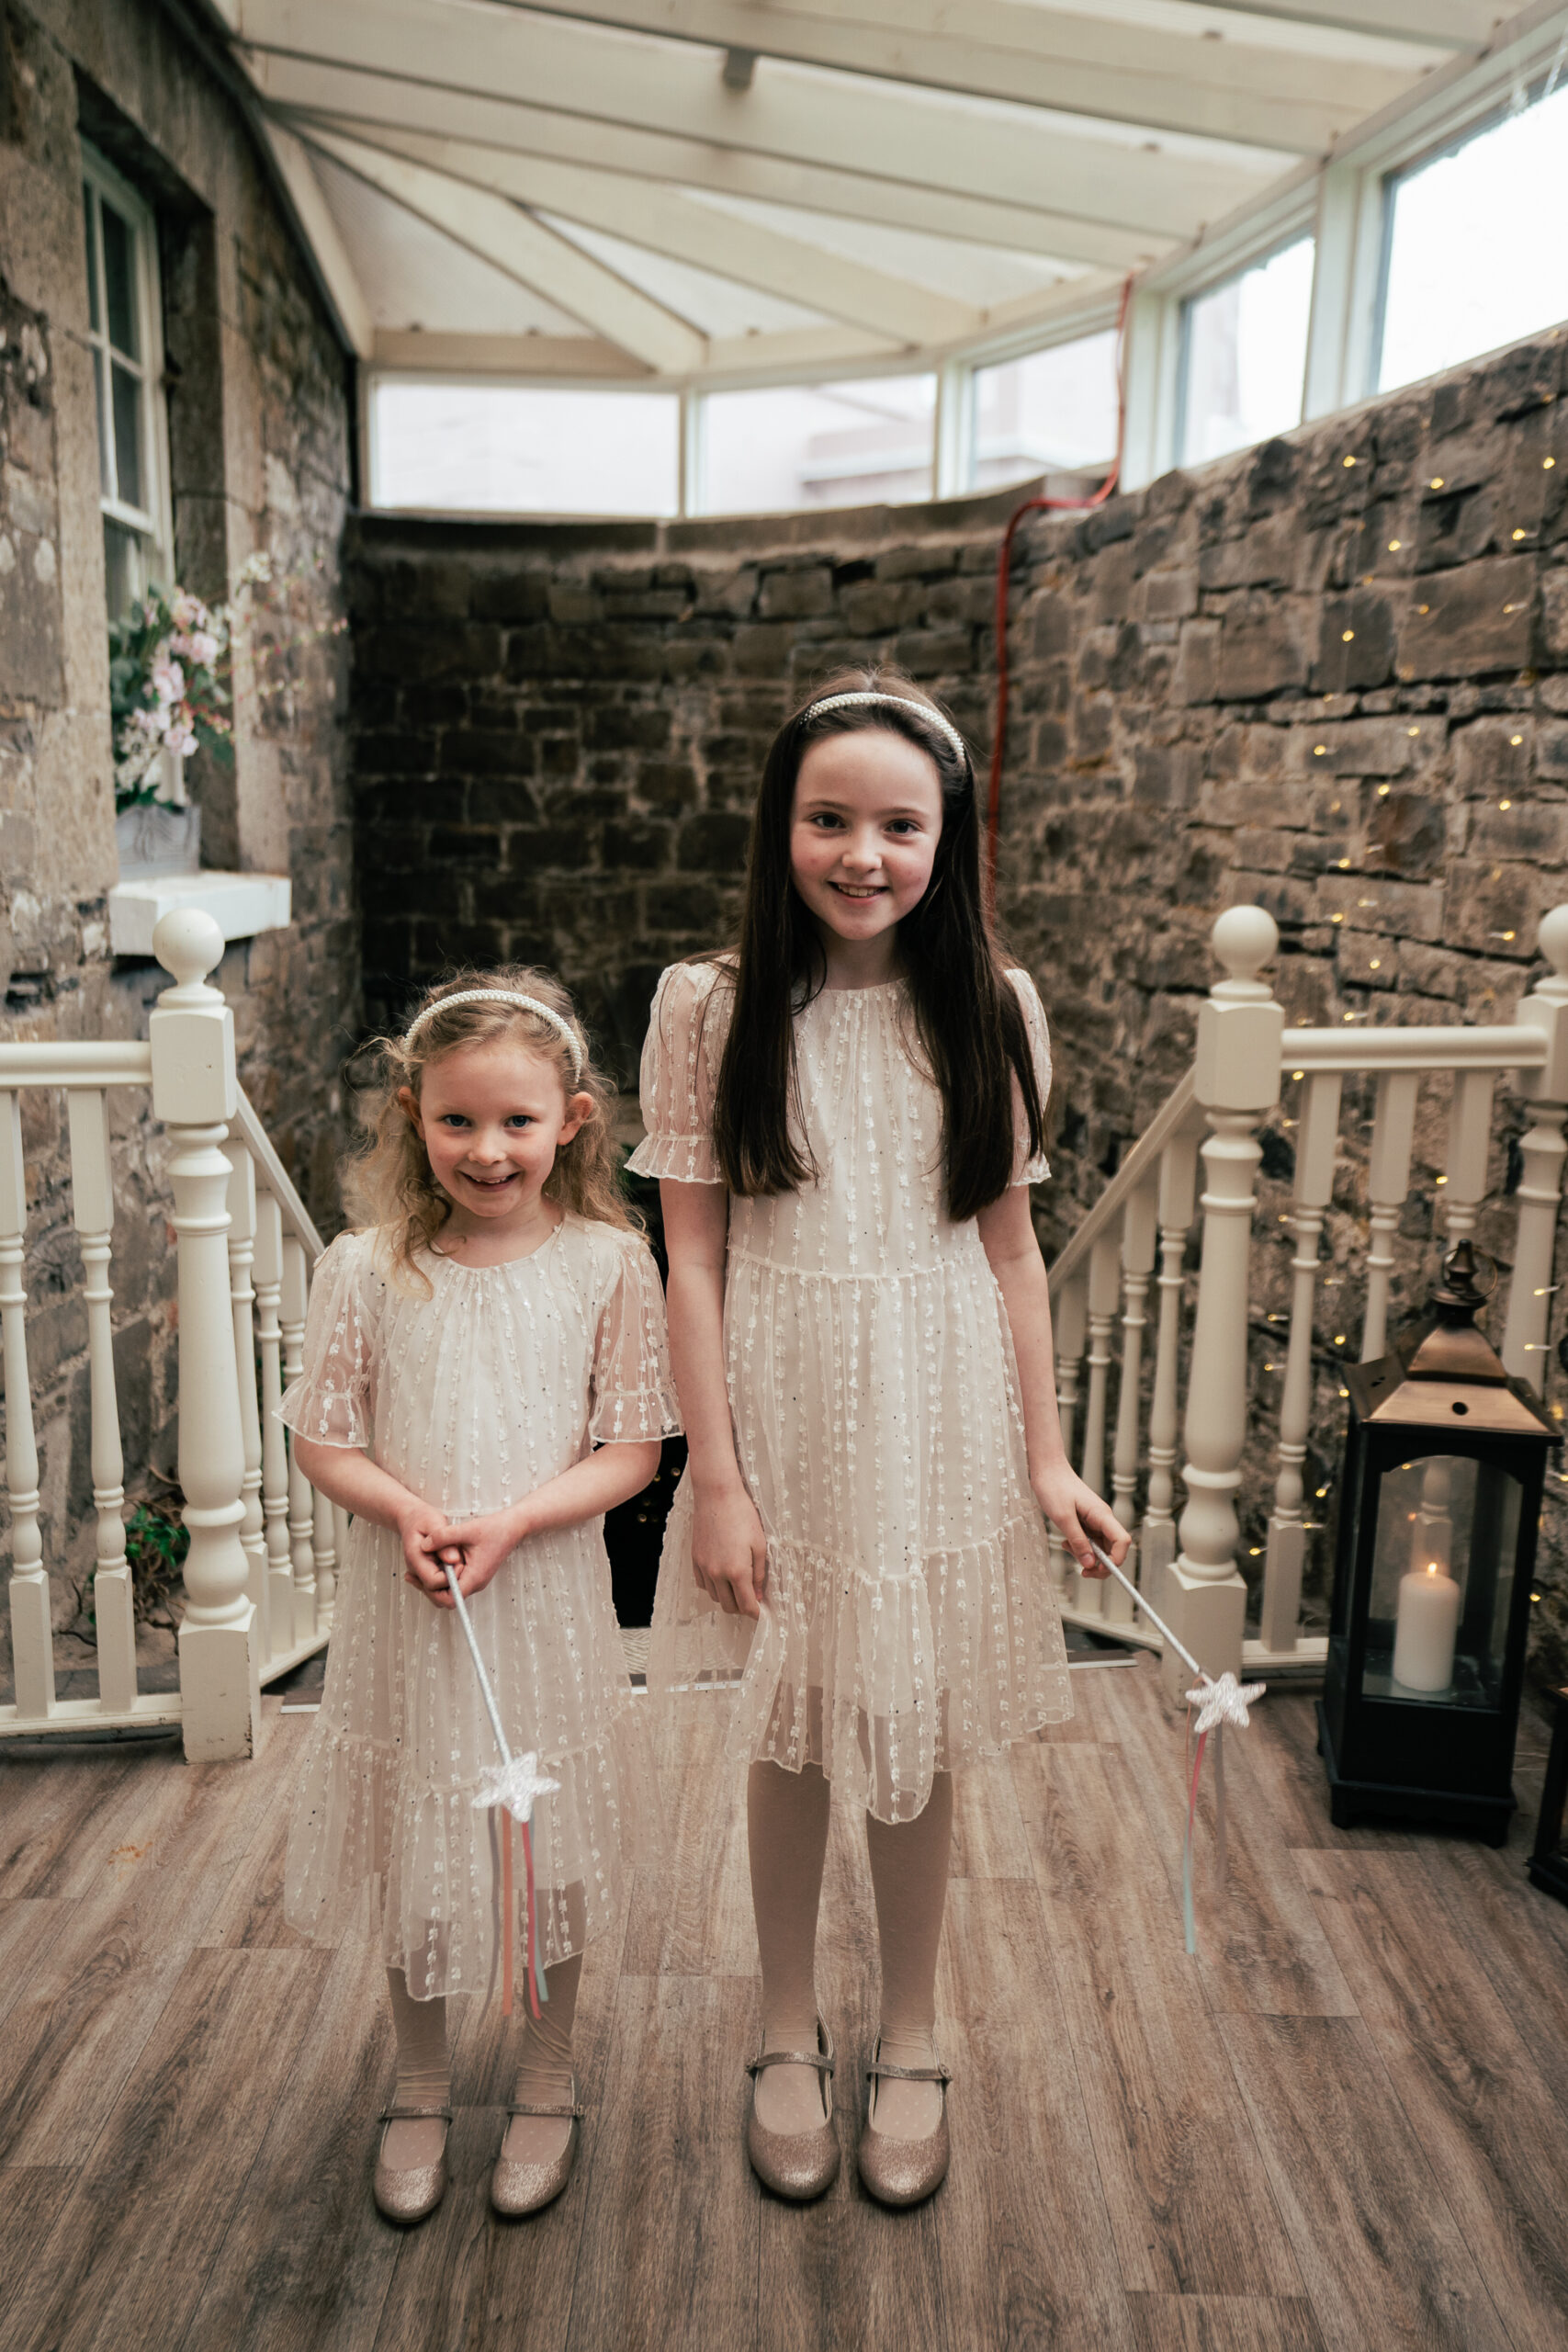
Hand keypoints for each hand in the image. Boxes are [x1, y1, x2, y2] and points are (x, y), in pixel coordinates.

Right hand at [397, 1499, 460, 1600]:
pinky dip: (450, 1579)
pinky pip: (440, 1586)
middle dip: (452, 1584)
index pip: (433, 1582)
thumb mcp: (434, 1522)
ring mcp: (421, 1574)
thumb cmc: (422, 1518)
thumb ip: (444, 1540)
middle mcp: (416, 1571)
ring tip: (457, 1561)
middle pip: (436, 1594)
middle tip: (461, 1564)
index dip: (450, 1577)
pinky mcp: (427, 1574)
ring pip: (439, 1593)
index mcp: (416, 1558)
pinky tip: (453, 1563)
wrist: (410, 1518)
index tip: (459, 1562)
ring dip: (452, 1583)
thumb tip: (454, 1560)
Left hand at [416, 1506, 525, 1606]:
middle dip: (429, 1588)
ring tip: (418, 1568)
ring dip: (434, 1581)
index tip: (420, 1577)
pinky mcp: (473, 1573)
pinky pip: (454, 1581)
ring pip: (449, 1590)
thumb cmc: (495, 1528)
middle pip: (447, 1597)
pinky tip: (431, 1561)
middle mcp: (476, 1582)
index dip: (433, 1592)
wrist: (513, 1526)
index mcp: (475, 1576)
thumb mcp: (466, 1529)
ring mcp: (475, 1579)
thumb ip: (443, 1537)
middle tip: (411, 1575)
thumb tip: (422, 1545)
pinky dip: (442, 1575)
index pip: (451, 1598)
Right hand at [690, 1478, 767, 1619]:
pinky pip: (702, 1584)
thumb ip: (759, 1573)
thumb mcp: (759, 1545)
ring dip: (727, 1597)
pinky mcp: (694, 1559)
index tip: (763, 1615)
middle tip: (753, 1600)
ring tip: (739, 1587)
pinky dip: (713, 1587)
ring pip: (715, 1597)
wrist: (717, 1495)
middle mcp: (717, 1573)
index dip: (756, 1614)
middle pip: (729, 1606)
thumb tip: (759, 1594)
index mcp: (737, 1571)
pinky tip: (722, 1577)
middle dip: (742, 1607)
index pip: (747, 1605)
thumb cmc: (743, 1516)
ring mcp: (703, 1567)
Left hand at [1031, 1461, 1129, 1578]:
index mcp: (1102, 1515)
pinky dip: (1079, 1547)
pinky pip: (1090, 1541)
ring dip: (1087, 1555)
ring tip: (1066, 1549)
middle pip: (1114, 1549)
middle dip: (1100, 1564)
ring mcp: (1095, 1520)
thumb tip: (1090, 1564)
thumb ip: (1078, 1541)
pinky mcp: (1086, 1521)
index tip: (1097, 1569)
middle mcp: (1103, 1519)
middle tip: (1082, 1571)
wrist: (1047, 1469)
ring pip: (1100, 1547)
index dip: (1116, 1560)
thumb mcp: (1063, 1518)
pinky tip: (1065, 1543)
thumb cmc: (1054, 1487)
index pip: (1122, 1541)